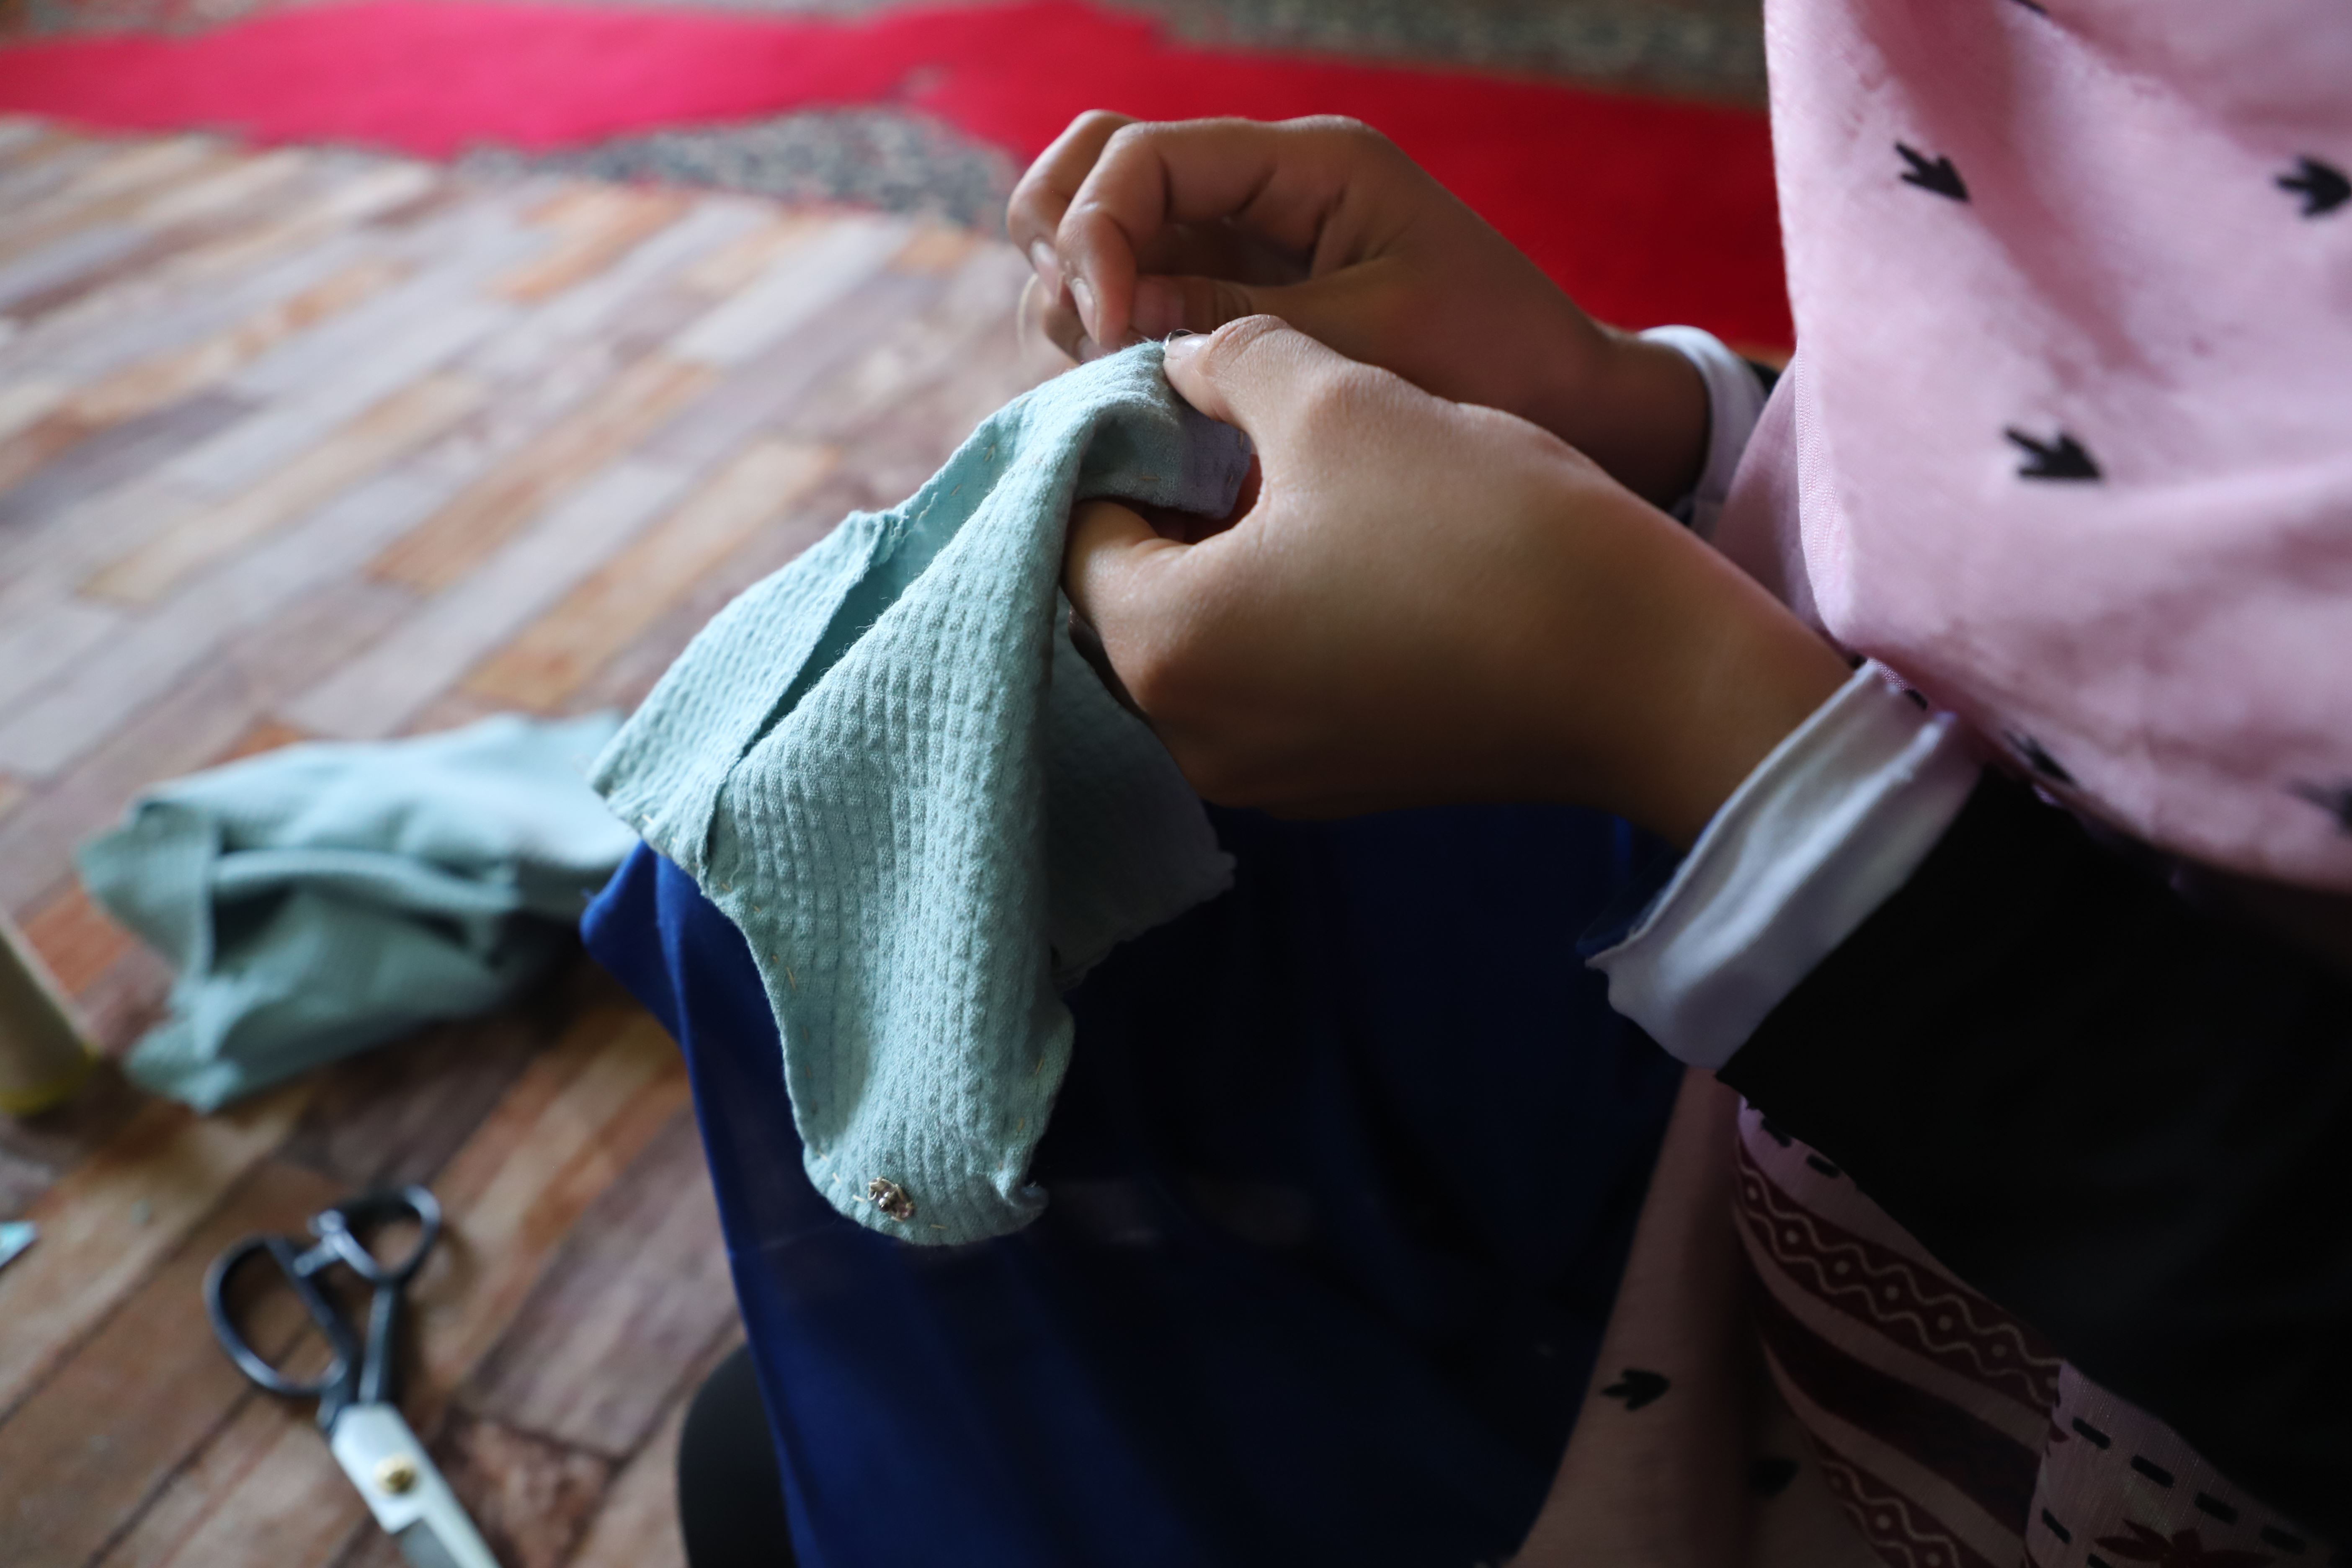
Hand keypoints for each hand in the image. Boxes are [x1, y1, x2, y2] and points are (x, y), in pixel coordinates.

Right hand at [1009, 112, 1710, 504]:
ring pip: (1098, 230)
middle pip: (1095, 165)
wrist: (1567, 408)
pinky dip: (1107, 333)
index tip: (1106, 332)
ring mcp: (1241, 241)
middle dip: (1065, 244)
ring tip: (1119, 373)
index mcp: (1308, 164)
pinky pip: (1133, 292)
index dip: (1096, 235)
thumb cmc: (1492, 366)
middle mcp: (1262, 187)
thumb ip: (1232, 322)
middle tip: (1095, 341)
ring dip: (1075, 295)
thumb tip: (1105, 316)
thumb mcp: (1364, 340)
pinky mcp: (1234, 300)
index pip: (1141, 156)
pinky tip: (1138, 390)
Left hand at [1064, 319, 1847, 845]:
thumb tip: (1180, 361)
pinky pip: (1259, 691)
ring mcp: (1260, 777)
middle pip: (1121, 598)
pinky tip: (1343, 555)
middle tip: (1225, 429)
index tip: (1168, 394)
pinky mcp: (1331, 785)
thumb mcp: (1335, 398)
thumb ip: (1227, 362)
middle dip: (1162, 508)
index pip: (1072, 530)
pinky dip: (1273, 622)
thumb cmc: (1480, 525)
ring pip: (1192, 645)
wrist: (1645, 667)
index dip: (1112, 444)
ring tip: (1287, 483)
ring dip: (1217, 563)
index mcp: (1159, 646)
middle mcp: (1186, 738)